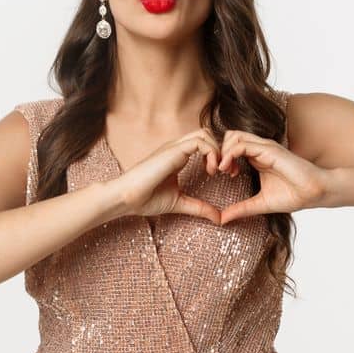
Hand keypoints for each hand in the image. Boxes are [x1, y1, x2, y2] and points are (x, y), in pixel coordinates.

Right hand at [107, 129, 224, 223]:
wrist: (126, 198)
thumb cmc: (146, 199)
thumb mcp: (180, 203)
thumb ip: (200, 208)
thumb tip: (219, 218)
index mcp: (177, 157)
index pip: (204, 144)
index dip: (219, 156)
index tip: (226, 174)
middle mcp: (176, 148)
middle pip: (207, 134)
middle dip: (223, 150)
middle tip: (227, 171)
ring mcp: (174, 147)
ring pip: (205, 133)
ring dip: (218, 150)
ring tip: (217, 171)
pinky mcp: (172, 151)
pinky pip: (199, 141)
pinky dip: (211, 153)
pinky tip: (210, 171)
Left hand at [213, 130, 329, 224]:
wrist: (315, 193)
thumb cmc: (294, 196)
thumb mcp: (260, 204)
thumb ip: (241, 209)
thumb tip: (222, 220)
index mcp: (257, 157)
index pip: (231, 146)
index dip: (221, 158)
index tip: (221, 175)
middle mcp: (260, 149)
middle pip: (229, 136)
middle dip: (218, 151)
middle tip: (219, 171)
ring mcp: (264, 147)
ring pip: (233, 136)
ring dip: (222, 152)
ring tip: (224, 170)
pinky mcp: (269, 150)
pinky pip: (241, 144)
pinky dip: (230, 154)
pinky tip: (229, 170)